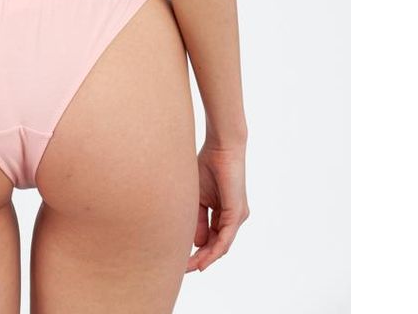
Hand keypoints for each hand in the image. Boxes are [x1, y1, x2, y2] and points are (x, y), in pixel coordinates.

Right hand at [186, 138, 249, 272]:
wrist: (221, 147)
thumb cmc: (208, 165)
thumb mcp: (198, 197)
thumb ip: (199, 219)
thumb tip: (196, 242)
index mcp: (223, 212)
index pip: (210, 238)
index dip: (196, 250)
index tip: (180, 259)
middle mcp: (232, 217)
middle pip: (216, 245)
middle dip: (199, 258)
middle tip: (182, 269)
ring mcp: (236, 216)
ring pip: (222, 246)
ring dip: (205, 258)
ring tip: (189, 268)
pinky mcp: (237, 213)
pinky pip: (226, 238)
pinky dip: (214, 251)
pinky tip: (203, 260)